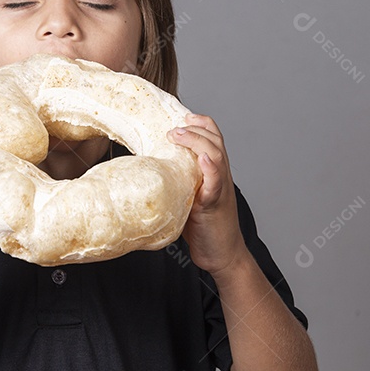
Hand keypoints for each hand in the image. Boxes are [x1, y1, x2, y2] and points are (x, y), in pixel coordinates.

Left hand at [167, 112, 249, 275]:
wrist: (222, 254)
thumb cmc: (203, 227)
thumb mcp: (188, 196)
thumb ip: (178, 180)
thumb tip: (147, 170)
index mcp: (213, 171)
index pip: (212, 136)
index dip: (199, 122)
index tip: (181, 116)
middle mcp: (219, 175)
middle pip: (215, 139)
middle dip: (194, 127)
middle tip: (173, 127)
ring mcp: (219, 188)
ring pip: (217, 155)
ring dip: (197, 141)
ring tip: (179, 134)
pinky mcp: (215, 204)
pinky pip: (216, 182)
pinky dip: (211, 168)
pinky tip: (203, 160)